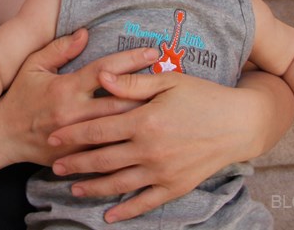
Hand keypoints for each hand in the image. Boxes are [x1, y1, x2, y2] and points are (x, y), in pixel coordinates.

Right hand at [0, 29, 156, 167]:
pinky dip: (128, 141)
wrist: (3, 137)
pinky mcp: (80, 155)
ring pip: (119, 127)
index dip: (130, 60)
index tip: (153, 52)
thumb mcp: (33, 66)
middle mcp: (75, 112)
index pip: (105, 70)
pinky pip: (109, 149)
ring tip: (166, 107)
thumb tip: (85, 33)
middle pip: (120, 100)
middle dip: (147, 89)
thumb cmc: (19, 97)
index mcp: (66, 88)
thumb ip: (59, 49)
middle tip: (172, 80)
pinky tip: (147, 134)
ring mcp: (79, 137)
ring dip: (142, 116)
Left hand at [47, 70, 290, 223]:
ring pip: (119, 184)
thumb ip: (132, 82)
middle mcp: (150, 150)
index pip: (98, 130)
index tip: (53, 137)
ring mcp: (163, 171)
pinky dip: (126, 211)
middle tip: (53, 166)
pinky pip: (145, 203)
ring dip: (93, 187)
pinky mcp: (176, 186)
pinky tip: (110, 216)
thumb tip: (100, 76)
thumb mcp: (168, 82)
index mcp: (144, 121)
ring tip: (73, 188)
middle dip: (75, 163)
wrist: (239, 124)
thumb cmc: (203, 96)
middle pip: (102, 159)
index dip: (73, 134)